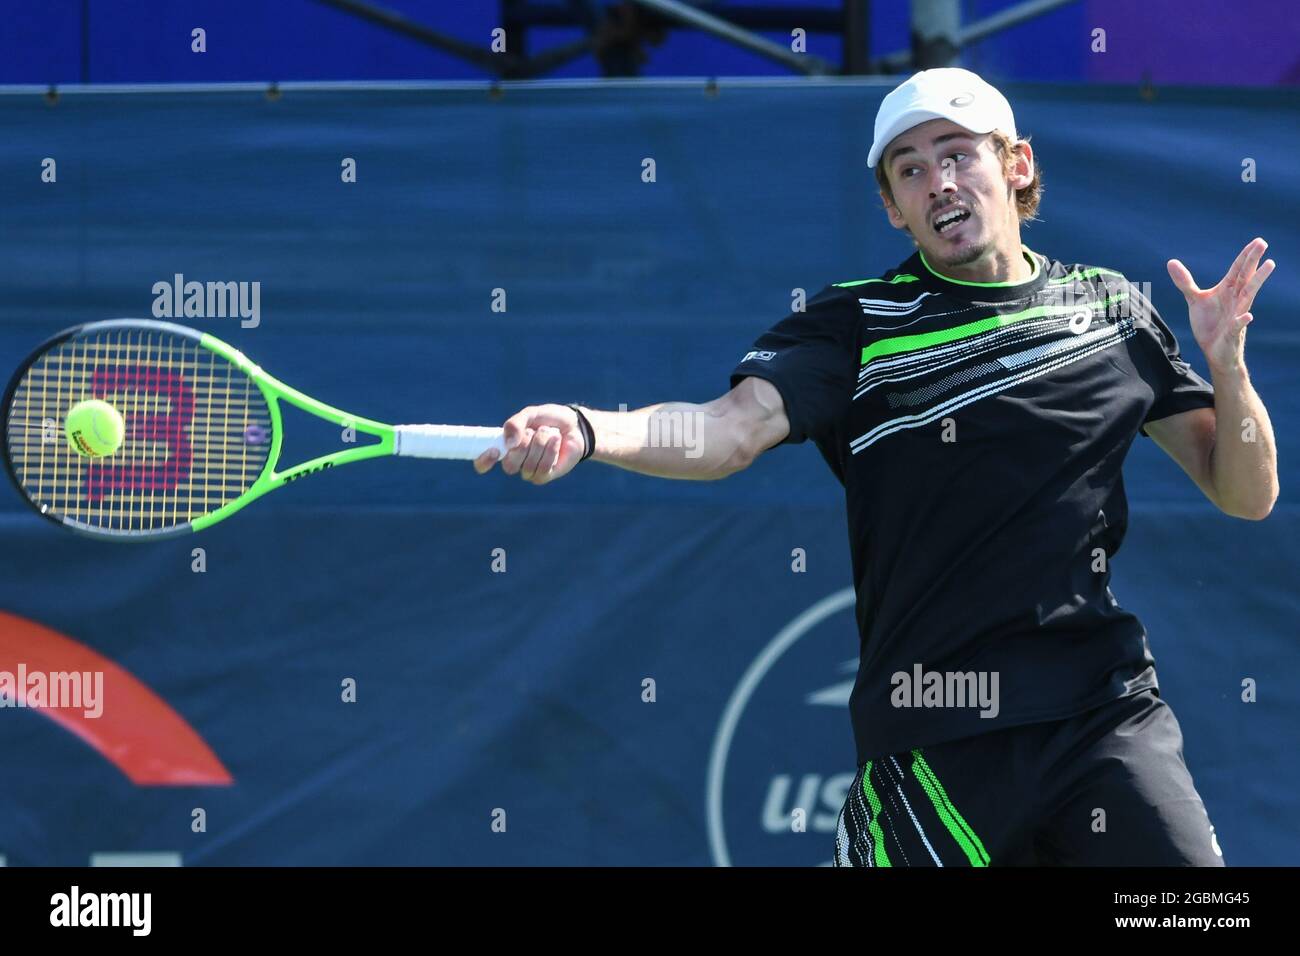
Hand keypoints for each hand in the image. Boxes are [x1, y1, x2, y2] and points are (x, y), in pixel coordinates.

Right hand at [472, 404, 586, 483]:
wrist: (574, 424)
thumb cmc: (549, 419)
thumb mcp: (531, 414)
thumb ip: (516, 423)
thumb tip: (509, 444)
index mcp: (505, 446)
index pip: (483, 463)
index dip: (484, 461)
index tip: (494, 450)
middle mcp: (514, 461)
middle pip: (508, 465)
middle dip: (522, 446)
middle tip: (533, 432)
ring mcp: (529, 470)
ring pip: (527, 466)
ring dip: (539, 444)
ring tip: (548, 432)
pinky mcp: (545, 476)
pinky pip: (542, 469)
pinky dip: (550, 451)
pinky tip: (556, 441)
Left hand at [1167, 238, 1274, 372]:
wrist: (1213, 350)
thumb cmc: (1210, 323)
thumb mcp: (1195, 299)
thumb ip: (1185, 282)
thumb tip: (1170, 262)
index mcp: (1227, 290)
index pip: (1237, 269)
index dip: (1245, 255)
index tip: (1256, 241)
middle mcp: (1236, 299)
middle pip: (1246, 276)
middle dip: (1253, 260)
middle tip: (1263, 242)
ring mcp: (1236, 315)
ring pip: (1249, 296)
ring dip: (1258, 280)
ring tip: (1269, 264)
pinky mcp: (1232, 333)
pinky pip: (1238, 326)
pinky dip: (1242, 321)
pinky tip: (1247, 316)